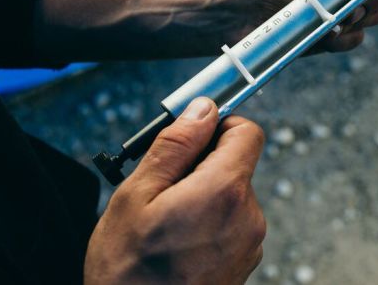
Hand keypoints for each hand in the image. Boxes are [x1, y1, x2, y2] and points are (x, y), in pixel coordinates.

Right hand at [85, 98, 265, 284]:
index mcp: (225, 191)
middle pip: (237, 163)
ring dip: (204, 194)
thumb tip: (203, 108)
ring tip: (166, 222)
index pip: (248, 131)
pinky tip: (179, 241)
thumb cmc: (127, 270)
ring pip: (232, 193)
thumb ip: (176, 144)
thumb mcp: (137, 195)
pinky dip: (210, 220)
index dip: (220, 125)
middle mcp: (248, 215)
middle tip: (163, 187)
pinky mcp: (245, 261)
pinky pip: (232, 221)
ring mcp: (250, 242)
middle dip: (202, 164)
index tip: (194, 135)